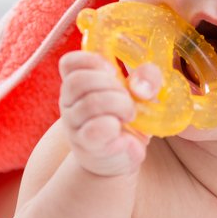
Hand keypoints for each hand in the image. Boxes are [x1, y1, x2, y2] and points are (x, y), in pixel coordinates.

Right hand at [58, 51, 161, 176]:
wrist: (121, 156)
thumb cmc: (126, 119)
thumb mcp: (141, 92)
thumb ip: (147, 78)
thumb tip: (142, 87)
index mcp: (79, 84)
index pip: (69, 63)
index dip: (91, 61)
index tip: (113, 70)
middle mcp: (69, 102)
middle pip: (78, 81)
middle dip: (111, 84)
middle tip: (127, 97)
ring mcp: (74, 124)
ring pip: (90, 103)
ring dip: (119, 105)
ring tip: (129, 114)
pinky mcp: (85, 143)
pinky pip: (95, 129)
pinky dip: (114, 125)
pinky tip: (121, 130)